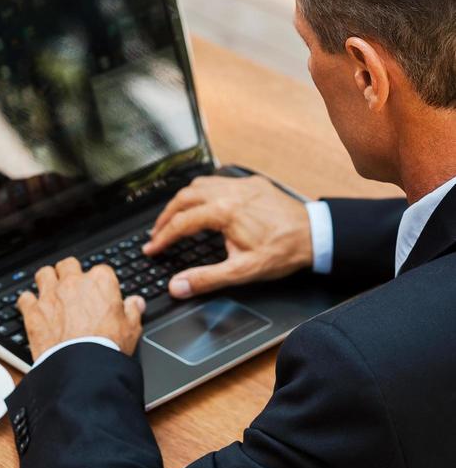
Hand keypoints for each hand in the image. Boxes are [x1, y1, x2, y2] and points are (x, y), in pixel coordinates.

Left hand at [17, 257, 145, 360]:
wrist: (83, 367)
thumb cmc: (107, 347)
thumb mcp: (131, 328)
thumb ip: (132, 311)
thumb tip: (136, 302)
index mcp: (100, 282)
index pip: (101, 271)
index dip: (100, 283)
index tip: (100, 293)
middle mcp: (74, 283)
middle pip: (68, 265)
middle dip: (70, 273)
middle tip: (72, 287)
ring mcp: (51, 295)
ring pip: (44, 274)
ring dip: (47, 281)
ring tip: (51, 292)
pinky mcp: (33, 312)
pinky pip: (25, 298)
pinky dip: (28, 303)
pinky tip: (33, 309)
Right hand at [143, 174, 312, 297]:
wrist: (316, 235)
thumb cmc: (283, 251)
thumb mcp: (242, 271)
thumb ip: (206, 278)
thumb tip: (178, 286)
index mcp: (224, 211)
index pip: (181, 222)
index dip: (162, 237)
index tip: (152, 249)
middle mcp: (230, 192)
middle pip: (184, 197)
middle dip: (166, 216)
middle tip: (157, 233)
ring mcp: (242, 185)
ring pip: (200, 184)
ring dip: (183, 200)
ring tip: (174, 217)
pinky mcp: (253, 184)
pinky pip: (219, 180)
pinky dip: (203, 191)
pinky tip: (204, 204)